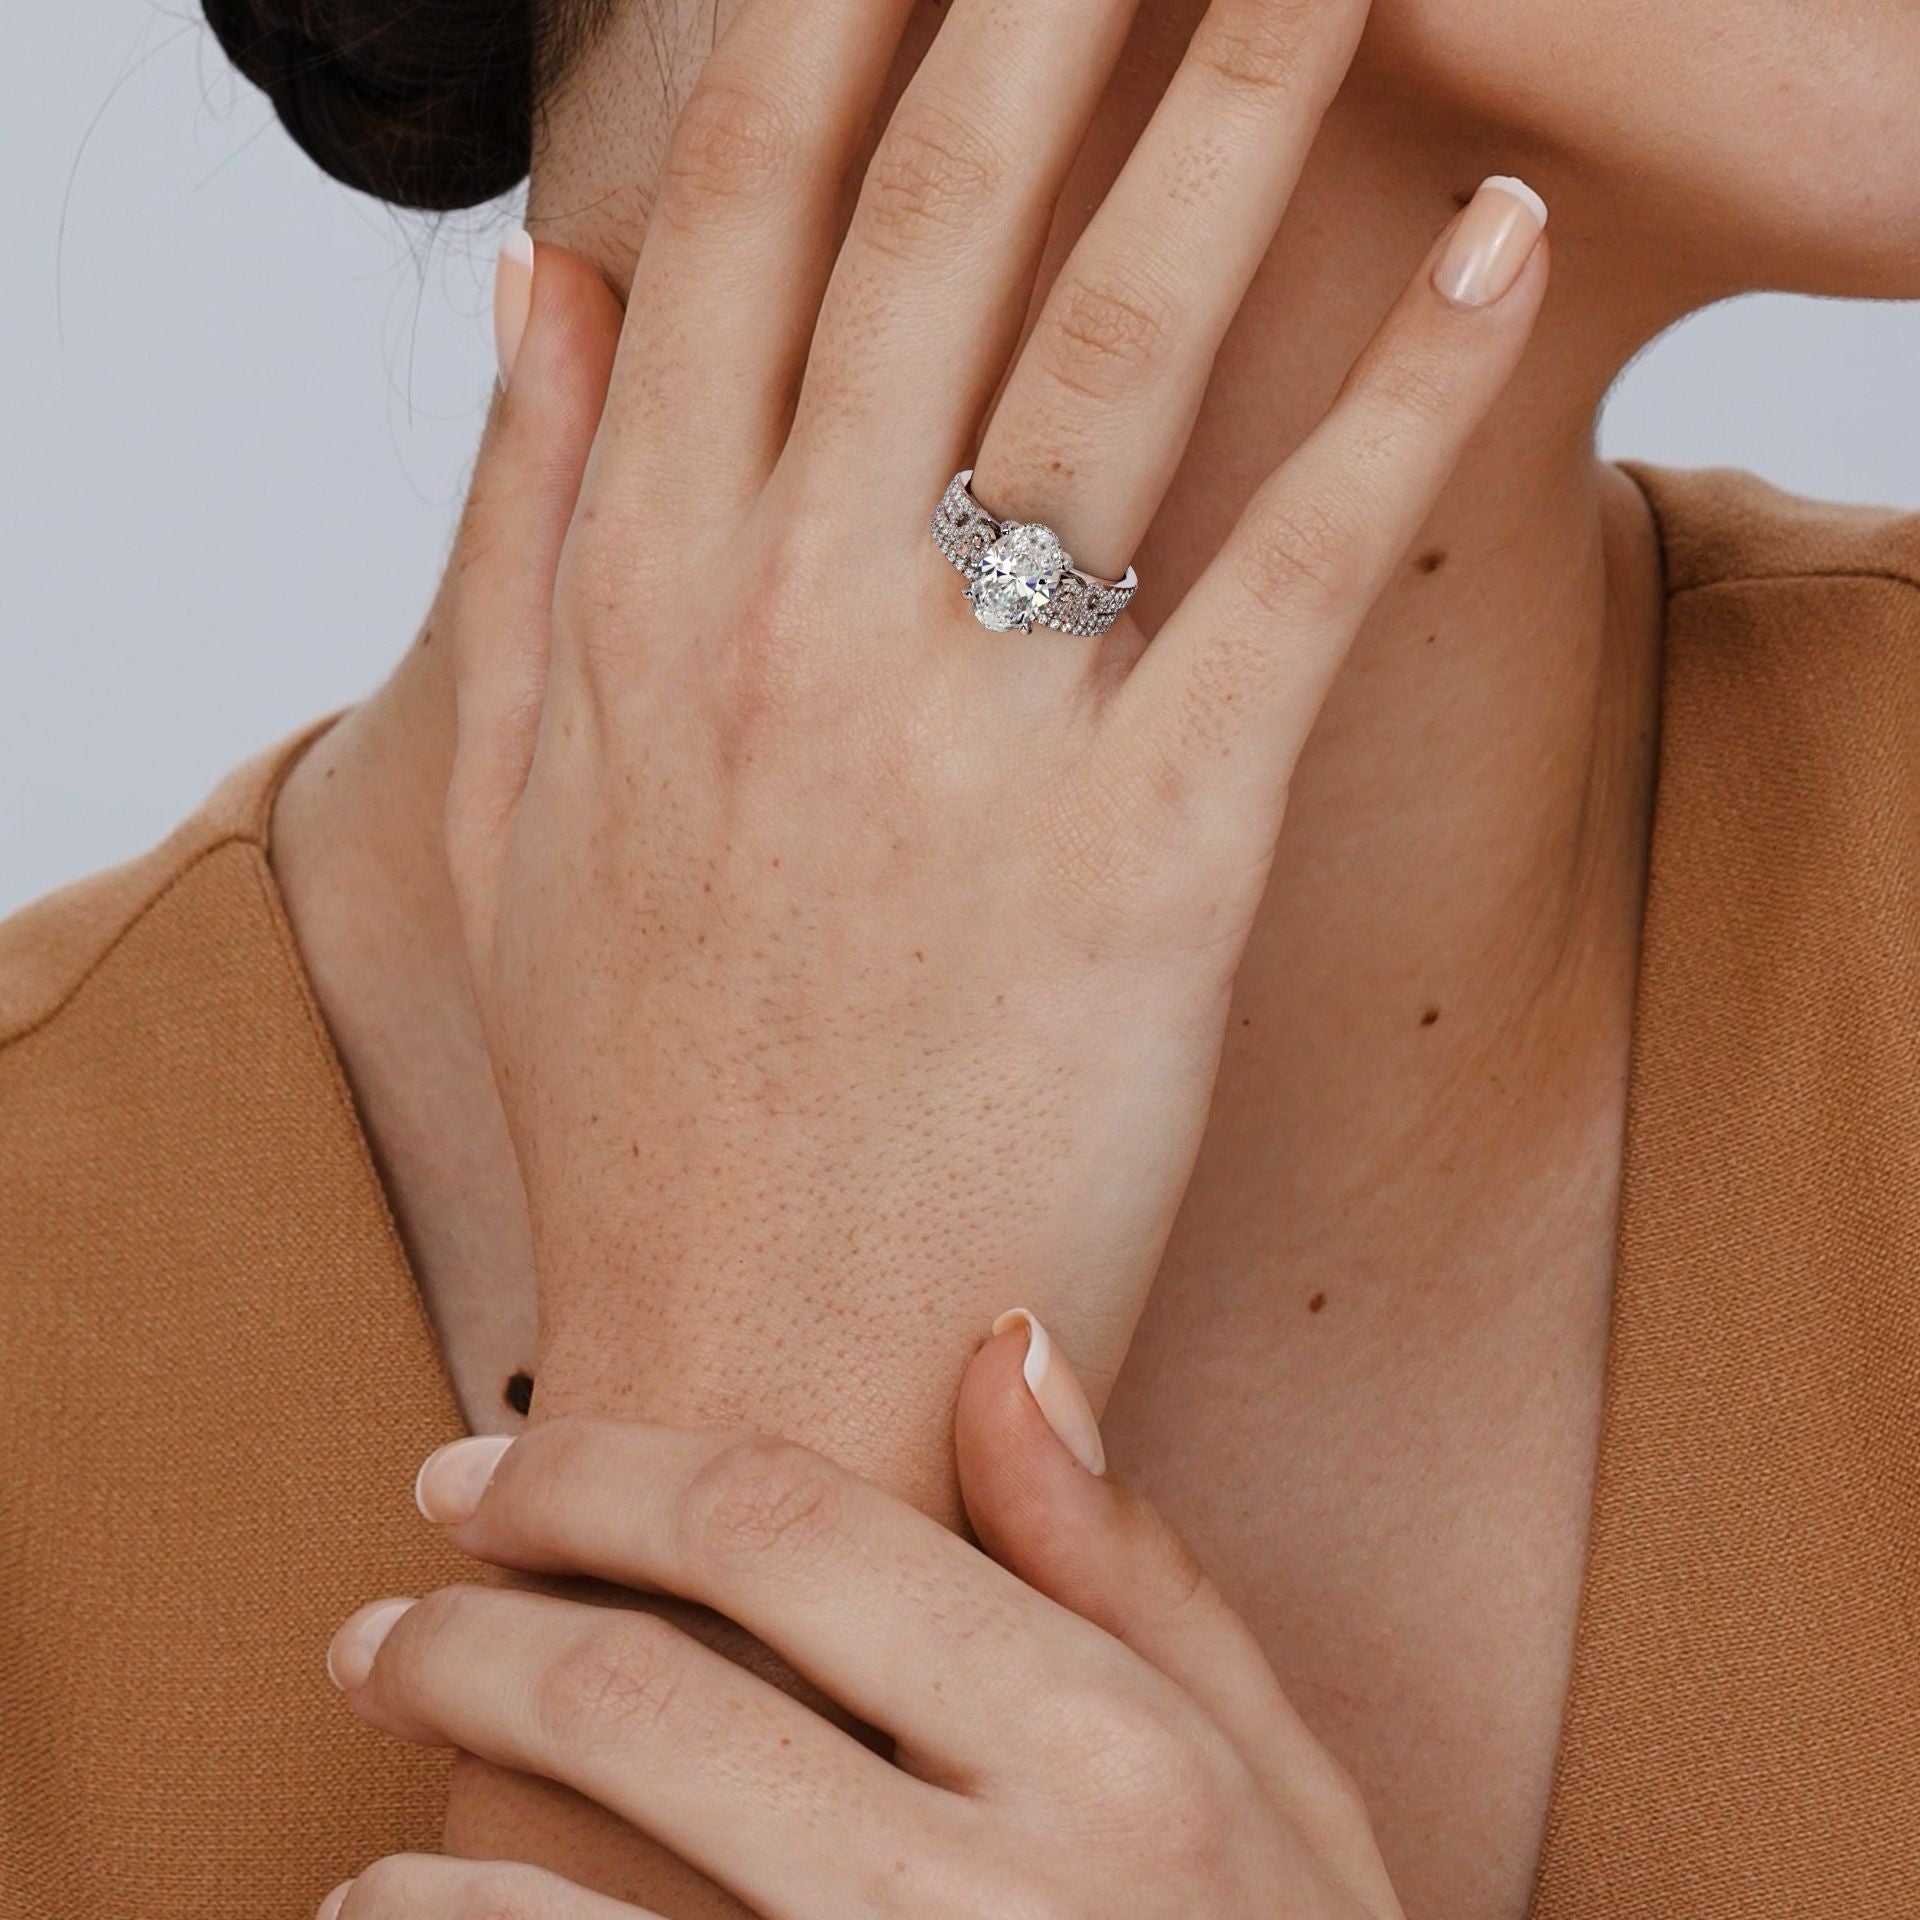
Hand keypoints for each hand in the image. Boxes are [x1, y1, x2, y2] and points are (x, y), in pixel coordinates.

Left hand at [320, 1314, 1402, 1918]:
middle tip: (380, 1624)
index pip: (786, 1529)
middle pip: (643, 1697)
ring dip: (417, 1854)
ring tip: (367, 1810)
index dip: (594, 1475)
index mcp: (1108, 1748)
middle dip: (467, 1637)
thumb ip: (1130, 1563)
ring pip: (558, 1914)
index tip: (480, 1470)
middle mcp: (996, 1894)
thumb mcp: (1272, 1770)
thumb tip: (1003, 1342)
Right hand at [443, 0, 1549, 1472]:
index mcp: (637, 597)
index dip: (836, 3)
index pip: (742, 211)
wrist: (754, 1374)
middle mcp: (784, 621)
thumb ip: (510, 537)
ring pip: (1111, 340)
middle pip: (937, 210)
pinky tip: (1478, 252)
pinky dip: (1399, 399)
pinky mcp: (1137, 862)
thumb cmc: (634, 1110)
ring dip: (1239, 104)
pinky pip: (1286, 578)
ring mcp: (960, 735)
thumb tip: (545, 286)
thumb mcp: (504, 816)